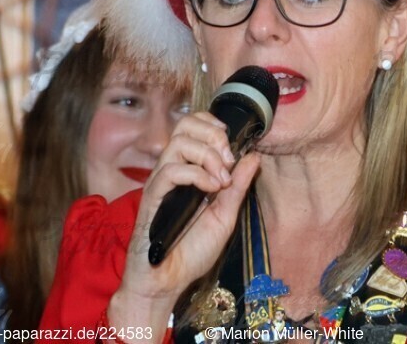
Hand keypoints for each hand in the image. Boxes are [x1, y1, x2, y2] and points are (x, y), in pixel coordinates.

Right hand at [116, 112, 259, 304]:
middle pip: (185, 126)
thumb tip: (253, 157)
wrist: (168, 281)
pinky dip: (197, 174)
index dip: (213, 125)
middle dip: (213, 136)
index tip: (231, 143)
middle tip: (228, 160)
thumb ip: (237, 186)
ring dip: (208, 156)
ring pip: (179, 143)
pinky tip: (211, 189)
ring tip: (221, 180)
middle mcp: (172, 170)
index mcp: (188, 169)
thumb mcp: (225, 215)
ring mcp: (161, 182)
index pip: (193, 126)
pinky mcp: (152, 197)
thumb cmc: (192, 251)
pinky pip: (170, 171)